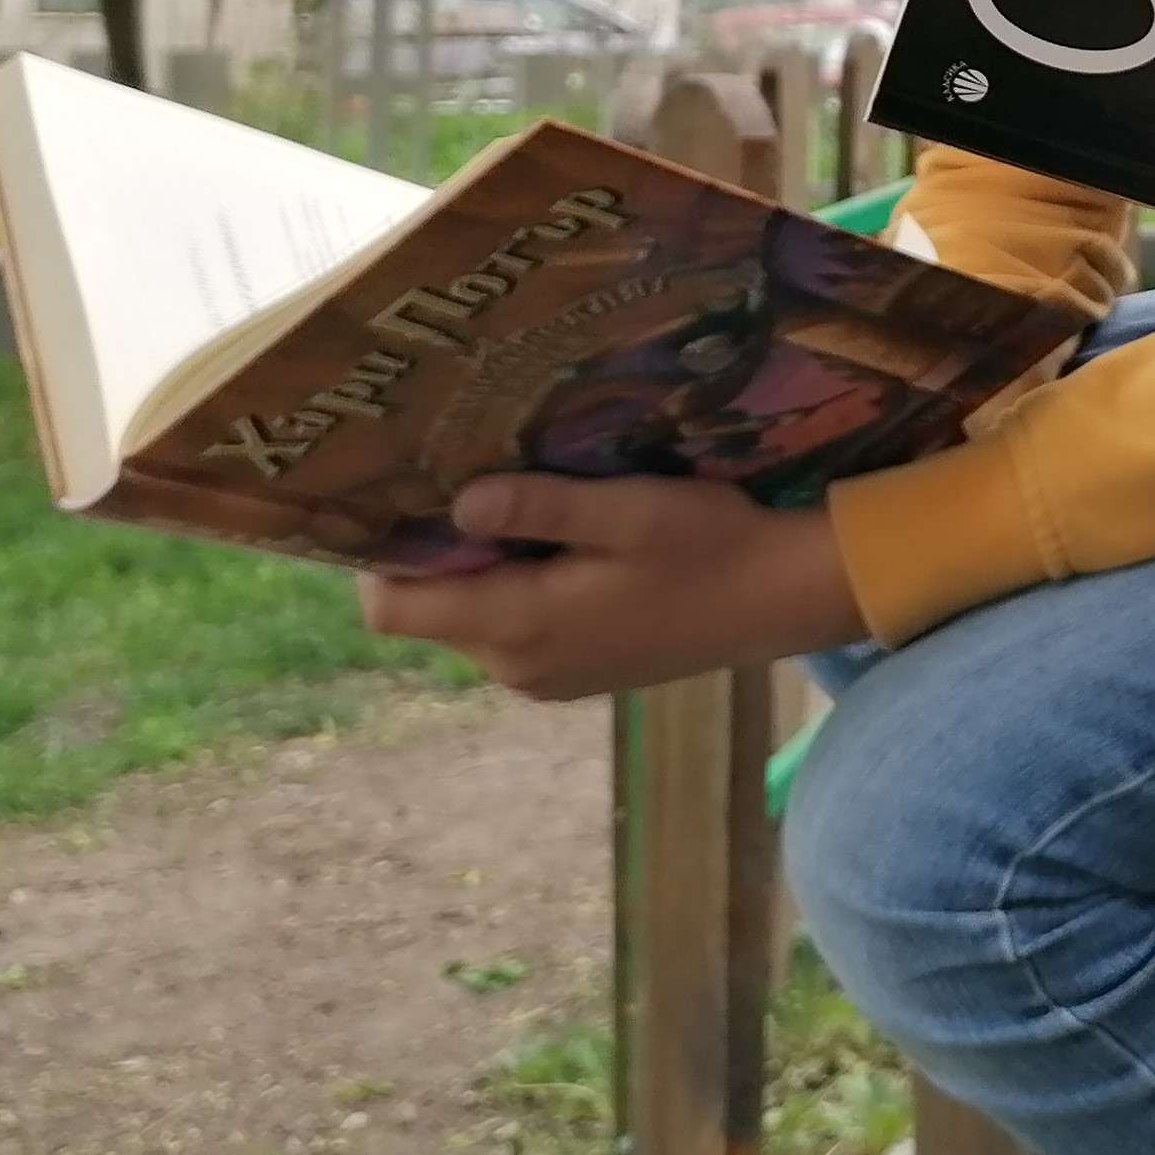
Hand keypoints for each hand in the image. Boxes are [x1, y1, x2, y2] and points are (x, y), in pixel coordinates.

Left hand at [355, 474, 867, 699]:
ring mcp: (544, 677)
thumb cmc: (708, 544)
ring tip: (520, 503)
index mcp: (522, 624)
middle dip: (434, 552)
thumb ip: (541, 508)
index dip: (376, 555)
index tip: (394, 493)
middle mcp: (518, 665)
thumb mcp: (629, 510)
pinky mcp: (571, 674)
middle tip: (463, 476)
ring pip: (470, 619)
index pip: (393, 609)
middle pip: (428, 611)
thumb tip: (457, 503)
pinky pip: (510, 631)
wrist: (778, 599)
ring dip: (480, 568)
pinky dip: (514, 589)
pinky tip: (560, 545)